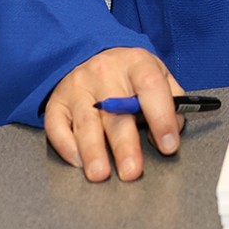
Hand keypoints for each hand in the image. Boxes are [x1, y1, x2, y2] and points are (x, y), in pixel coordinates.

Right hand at [41, 46, 184, 182]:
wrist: (95, 55)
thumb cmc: (132, 75)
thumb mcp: (159, 75)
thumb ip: (172, 102)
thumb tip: (172, 133)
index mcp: (136, 63)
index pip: (151, 87)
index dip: (161, 117)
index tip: (168, 146)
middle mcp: (104, 72)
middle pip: (115, 111)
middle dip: (124, 145)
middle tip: (132, 171)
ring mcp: (77, 86)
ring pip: (86, 121)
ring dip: (93, 151)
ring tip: (100, 174)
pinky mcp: (57, 101)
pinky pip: (56, 125)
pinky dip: (66, 145)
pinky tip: (78, 162)